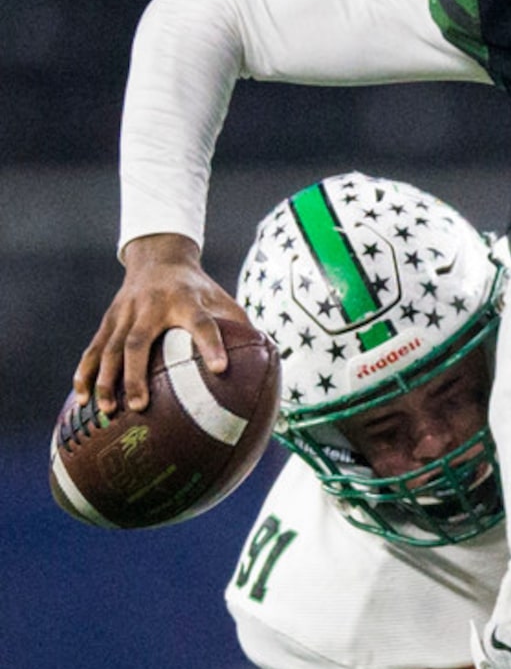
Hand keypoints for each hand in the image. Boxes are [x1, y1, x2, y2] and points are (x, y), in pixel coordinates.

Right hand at [74, 232, 250, 413]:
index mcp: (187, 301)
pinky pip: (94, 349)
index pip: (203, 323)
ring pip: (111, 348)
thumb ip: (242, 328)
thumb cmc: (200, 290)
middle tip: (139, 406)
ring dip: (106, 379)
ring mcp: (125, 313)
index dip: (212, 344)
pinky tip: (82, 400)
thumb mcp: (223, 300)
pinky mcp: (108, 321)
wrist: (159, 258)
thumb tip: (271, 363)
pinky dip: (85, 373)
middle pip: (139, 341)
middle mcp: (151, 306)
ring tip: (106, 410)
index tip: (221, 369)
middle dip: (136, 375)